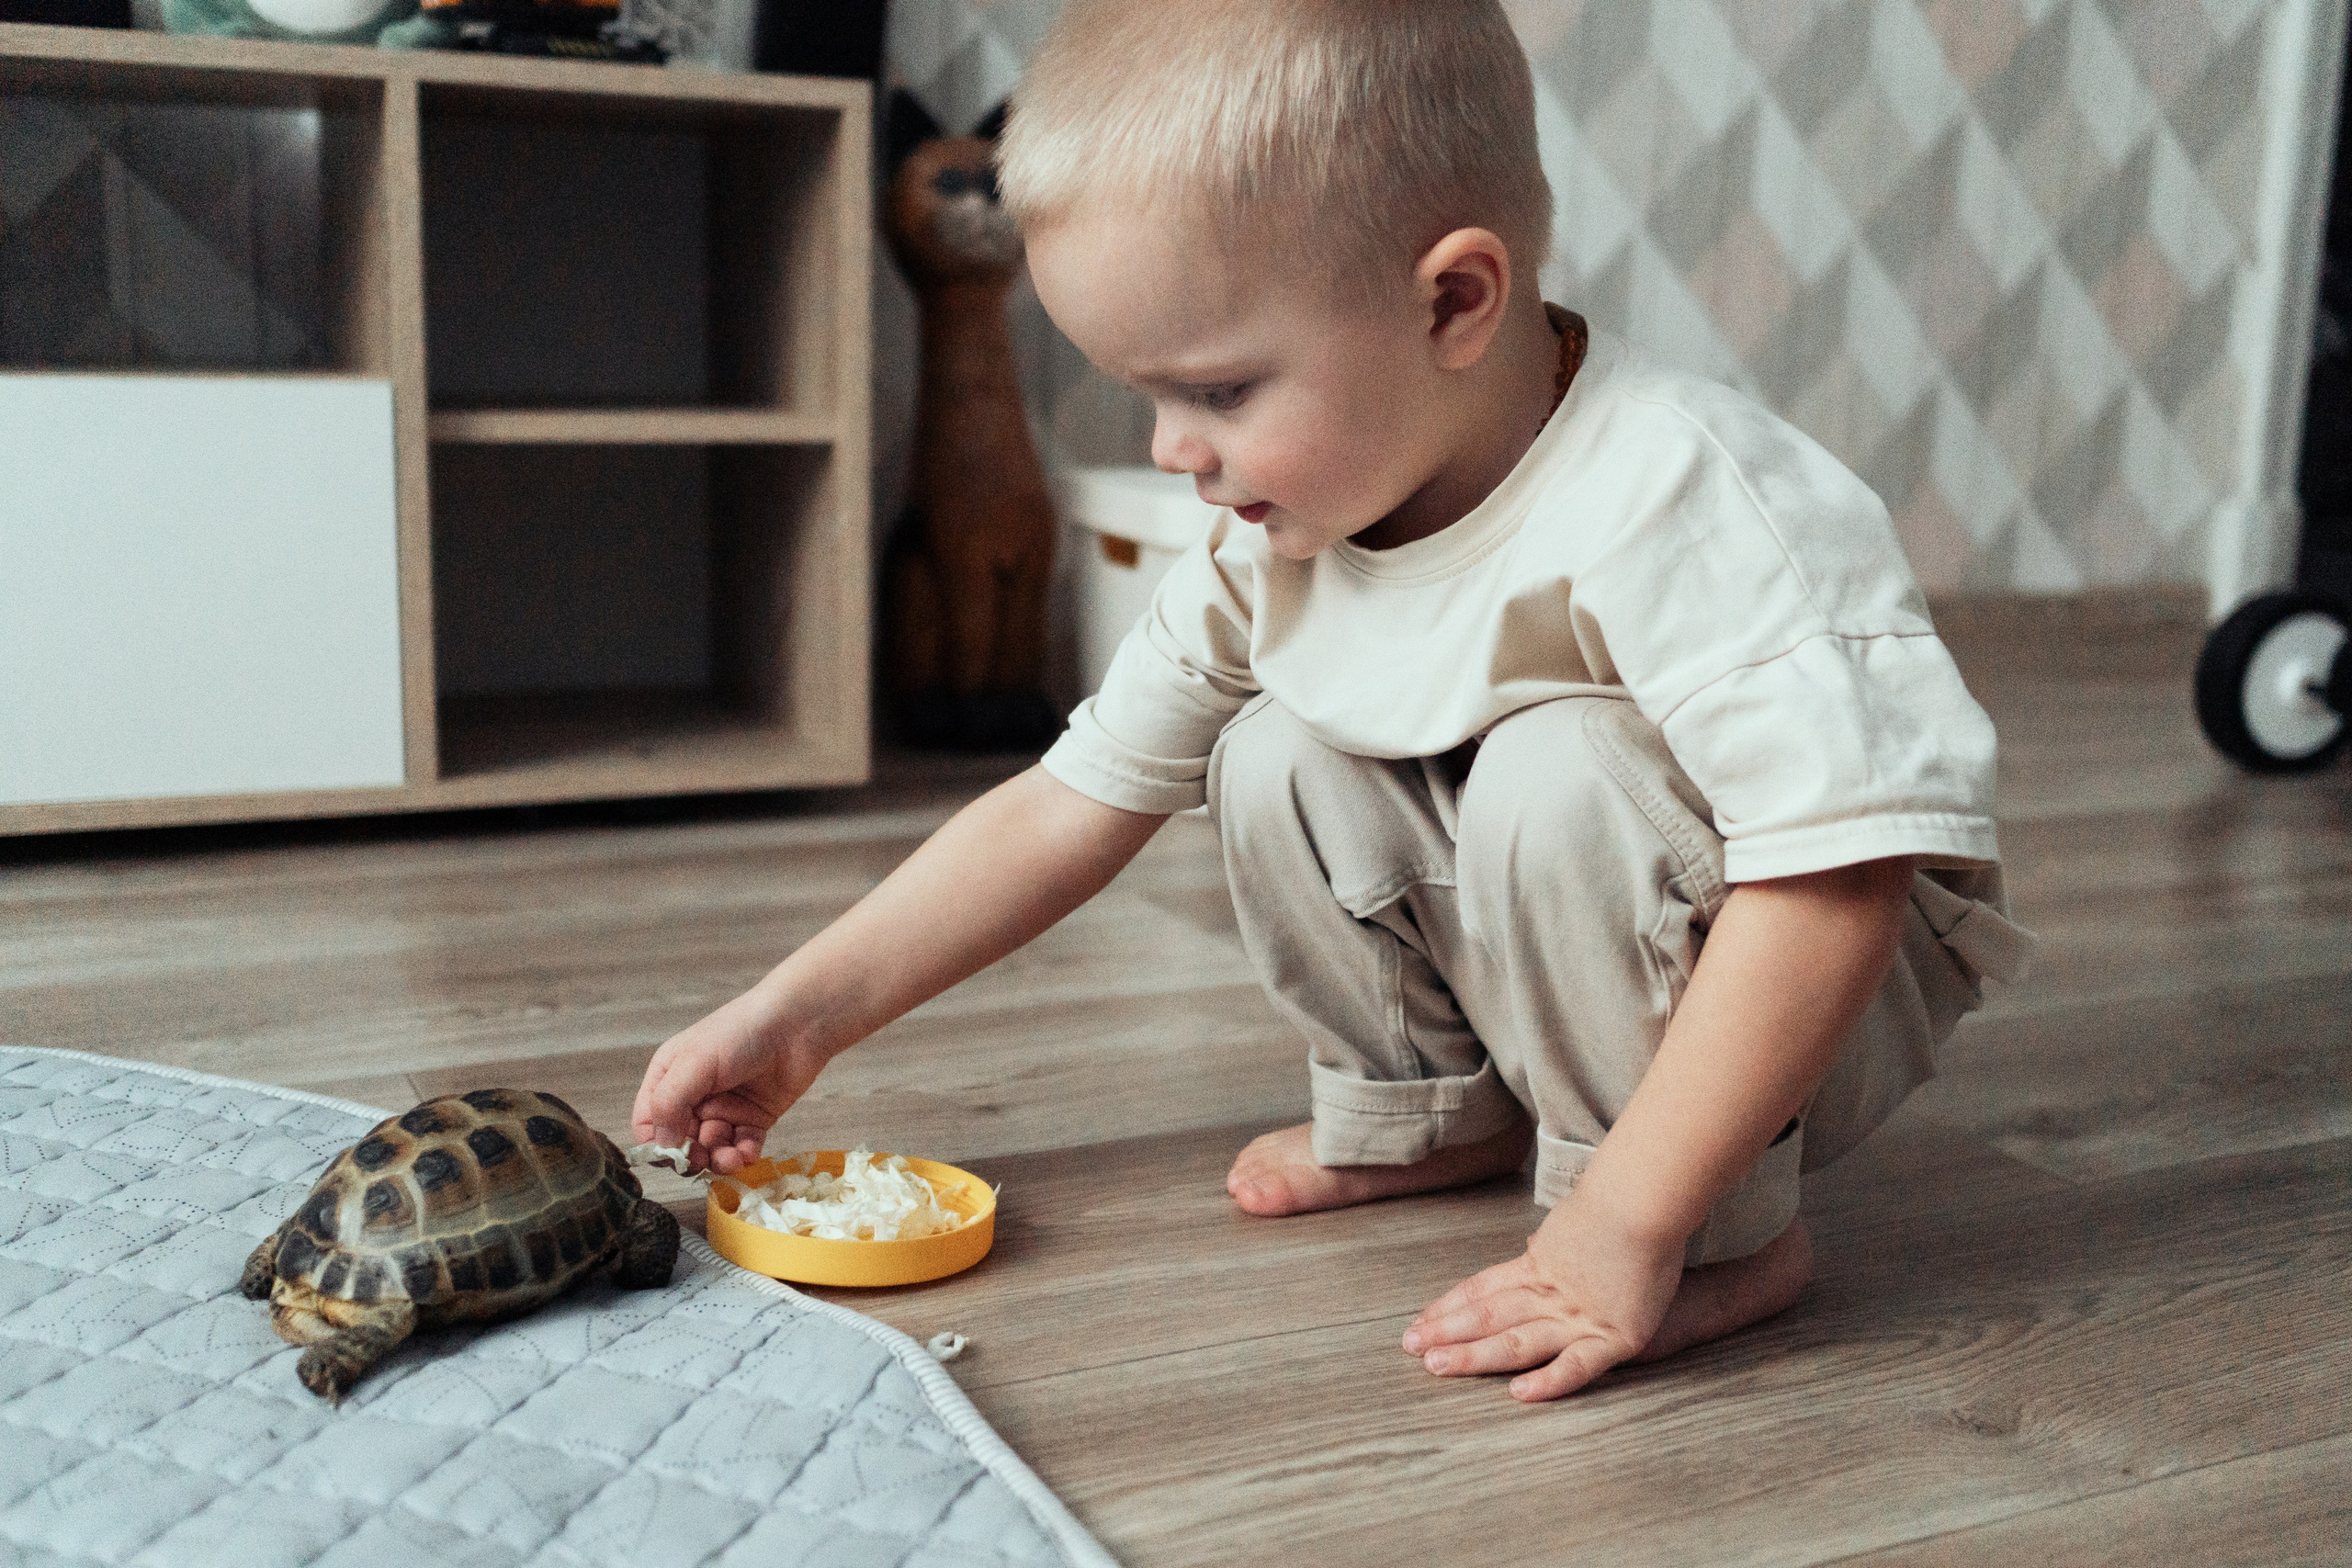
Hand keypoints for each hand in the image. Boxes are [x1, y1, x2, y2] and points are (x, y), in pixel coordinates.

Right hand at [630, 988, 828, 1174]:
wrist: (797, 1024)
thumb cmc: (740, 1032)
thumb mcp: (694, 1063)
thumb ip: (670, 1103)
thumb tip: (662, 1145)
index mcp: (669, 1077)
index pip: (648, 1122)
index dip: (656, 1144)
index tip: (672, 1156)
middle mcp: (694, 1095)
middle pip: (681, 1141)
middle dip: (691, 1155)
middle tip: (703, 1159)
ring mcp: (725, 1107)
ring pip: (712, 1148)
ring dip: (719, 1160)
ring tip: (732, 1159)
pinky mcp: (754, 1117)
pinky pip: (742, 1146)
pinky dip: (743, 1155)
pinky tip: (747, 1154)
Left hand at [1402, 1185, 1683, 1400]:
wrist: (1648, 1198)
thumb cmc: (1620, 1203)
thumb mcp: (1574, 1223)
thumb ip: (1553, 1245)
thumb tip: (1532, 1245)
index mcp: (1540, 1263)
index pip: (1484, 1287)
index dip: (1450, 1306)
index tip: (1420, 1320)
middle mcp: (1551, 1291)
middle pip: (1489, 1314)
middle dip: (1447, 1332)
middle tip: (1410, 1347)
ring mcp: (1580, 1314)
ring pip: (1518, 1340)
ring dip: (1476, 1355)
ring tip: (1438, 1366)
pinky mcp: (1616, 1336)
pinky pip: (1578, 1365)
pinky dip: (1549, 1381)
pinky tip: (1518, 1393)